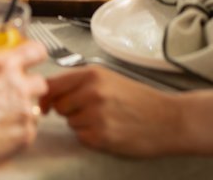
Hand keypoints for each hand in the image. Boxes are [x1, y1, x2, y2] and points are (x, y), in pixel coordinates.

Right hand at [0, 41, 47, 163]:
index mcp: (1, 67)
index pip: (34, 50)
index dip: (34, 53)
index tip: (32, 56)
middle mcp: (18, 86)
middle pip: (38, 80)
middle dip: (29, 86)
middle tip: (14, 92)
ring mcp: (24, 112)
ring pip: (35, 106)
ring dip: (25, 109)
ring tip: (6, 116)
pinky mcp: (26, 135)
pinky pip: (30, 129)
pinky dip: (20, 130)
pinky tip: (4, 133)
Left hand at [44, 66, 177, 156]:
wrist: (167, 119)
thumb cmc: (139, 99)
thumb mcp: (109, 79)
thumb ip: (80, 82)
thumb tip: (49, 93)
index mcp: (92, 74)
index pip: (52, 84)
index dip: (45, 96)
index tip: (44, 104)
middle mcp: (91, 92)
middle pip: (58, 105)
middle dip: (69, 110)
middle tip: (92, 110)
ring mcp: (95, 115)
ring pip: (70, 123)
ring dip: (82, 124)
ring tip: (106, 119)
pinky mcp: (100, 136)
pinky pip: (82, 138)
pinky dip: (91, 137)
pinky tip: (110, 130)